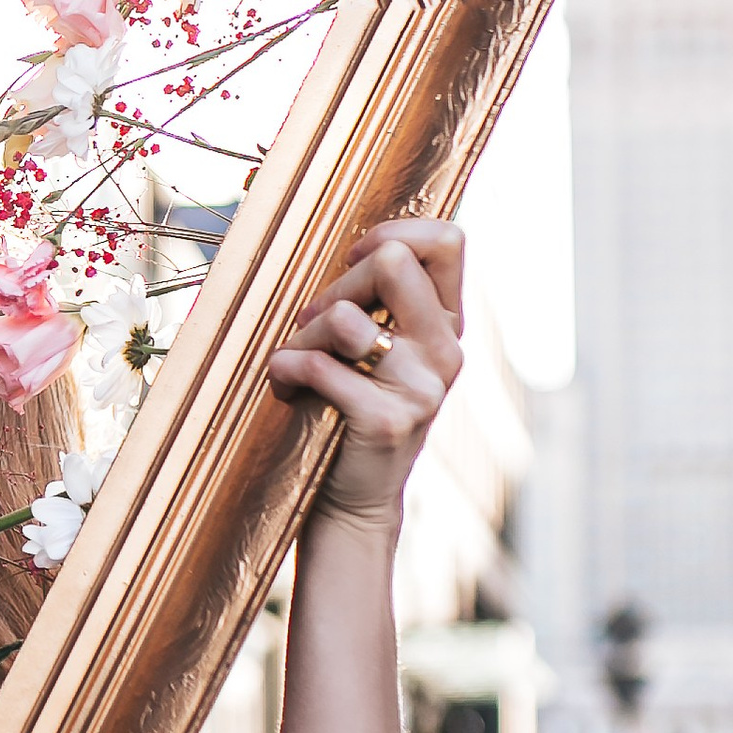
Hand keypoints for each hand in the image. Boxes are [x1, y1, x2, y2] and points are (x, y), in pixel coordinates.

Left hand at [268, 219, 464, 527]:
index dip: (392, 233)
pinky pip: (320, 365)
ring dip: (305, 333)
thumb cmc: (350, 407)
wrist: (354, 498)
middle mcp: (445, 351)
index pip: (447, 240)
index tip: (355, 261)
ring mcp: (422, 387)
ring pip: (346, 316)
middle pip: (392, 261)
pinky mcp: (386, 419)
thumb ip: (381, 299)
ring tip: (297, 359)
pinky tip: (285, 386)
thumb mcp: (380, 348)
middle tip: (313, 321)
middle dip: (337, 284)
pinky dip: (287, 368)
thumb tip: (357, 244)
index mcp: (447, 324)